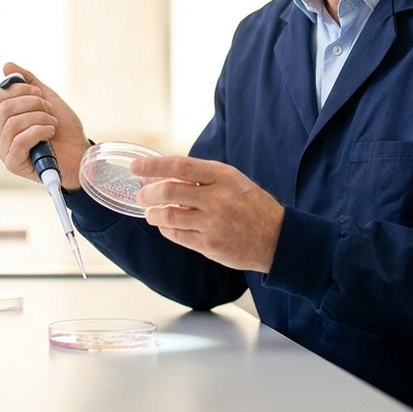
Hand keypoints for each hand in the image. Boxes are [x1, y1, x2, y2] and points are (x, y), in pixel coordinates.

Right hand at [0, 62, 87, 190]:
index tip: (40, 95)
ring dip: (40, 118)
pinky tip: (50, 133)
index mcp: (5, 117)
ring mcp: (5, 149)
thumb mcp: (48, 99)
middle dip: (33, 104)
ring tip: (52, 124)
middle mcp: (1, 133)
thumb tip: (7, 66)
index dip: (20, 90)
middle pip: (4, 108)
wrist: (80, 153)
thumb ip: (28, 83)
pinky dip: (39, 132)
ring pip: (12, 123)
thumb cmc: (64, 129)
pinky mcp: (13, 164)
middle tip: (49, 111)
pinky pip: (19, 141)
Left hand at [131, 155, 284, 272]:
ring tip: (150, 212)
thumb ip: (202, 176)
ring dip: (153, 213)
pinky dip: (166, 228)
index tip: (135, 167)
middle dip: (148, 193)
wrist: (277, 238)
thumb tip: (164, 174)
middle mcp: (218, 198)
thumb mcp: (232, 181)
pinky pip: (177, 235)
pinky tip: (166, 224)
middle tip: (141, 195)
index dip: (154, 166)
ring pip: (169, 216)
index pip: (180, 166)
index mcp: (223, 176)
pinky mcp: (210, 245)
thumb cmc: (251, 206)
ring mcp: (213, 224)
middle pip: (169, 191)